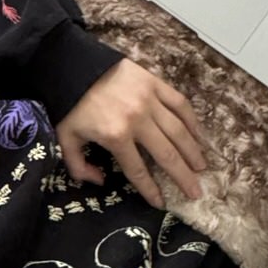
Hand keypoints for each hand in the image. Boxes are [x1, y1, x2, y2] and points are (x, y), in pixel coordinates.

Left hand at [56, 60, 207, 207]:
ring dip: (193, 151)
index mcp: (116, 136)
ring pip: (179, 130)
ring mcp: (149, 100)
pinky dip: (192, 120)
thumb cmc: (70, 103)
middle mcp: (137, 120)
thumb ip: (78, 165)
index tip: (162, 203)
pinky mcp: (155, 83)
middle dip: (183, 176)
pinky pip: (179, 103)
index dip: (151, 190)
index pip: (138, 170)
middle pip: (167, 154)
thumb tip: (100, 181)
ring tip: (202, 167)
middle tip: (196, 191)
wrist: (73, 64)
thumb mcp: (65, 138)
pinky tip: (199, 134)